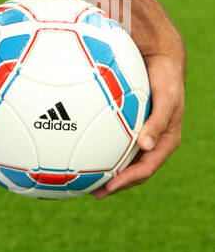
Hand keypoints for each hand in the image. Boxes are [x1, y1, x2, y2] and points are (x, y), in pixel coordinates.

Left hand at [92, 39, 185, 198]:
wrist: (160, 58)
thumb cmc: (166, 78)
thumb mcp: (167, 99)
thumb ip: (158, 121)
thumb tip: (146, 146)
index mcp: (165, 141)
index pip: (146, 168)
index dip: (128, 180)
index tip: (110, 187)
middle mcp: (153, 141)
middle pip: (133, 170)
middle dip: (115, 184)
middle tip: (94, 192)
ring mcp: (142, 133)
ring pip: (124, 158)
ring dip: (108, 170)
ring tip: (86, 179)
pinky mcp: (131, 123)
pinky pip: (116, 140)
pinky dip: (103, 148)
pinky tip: (84, 149)